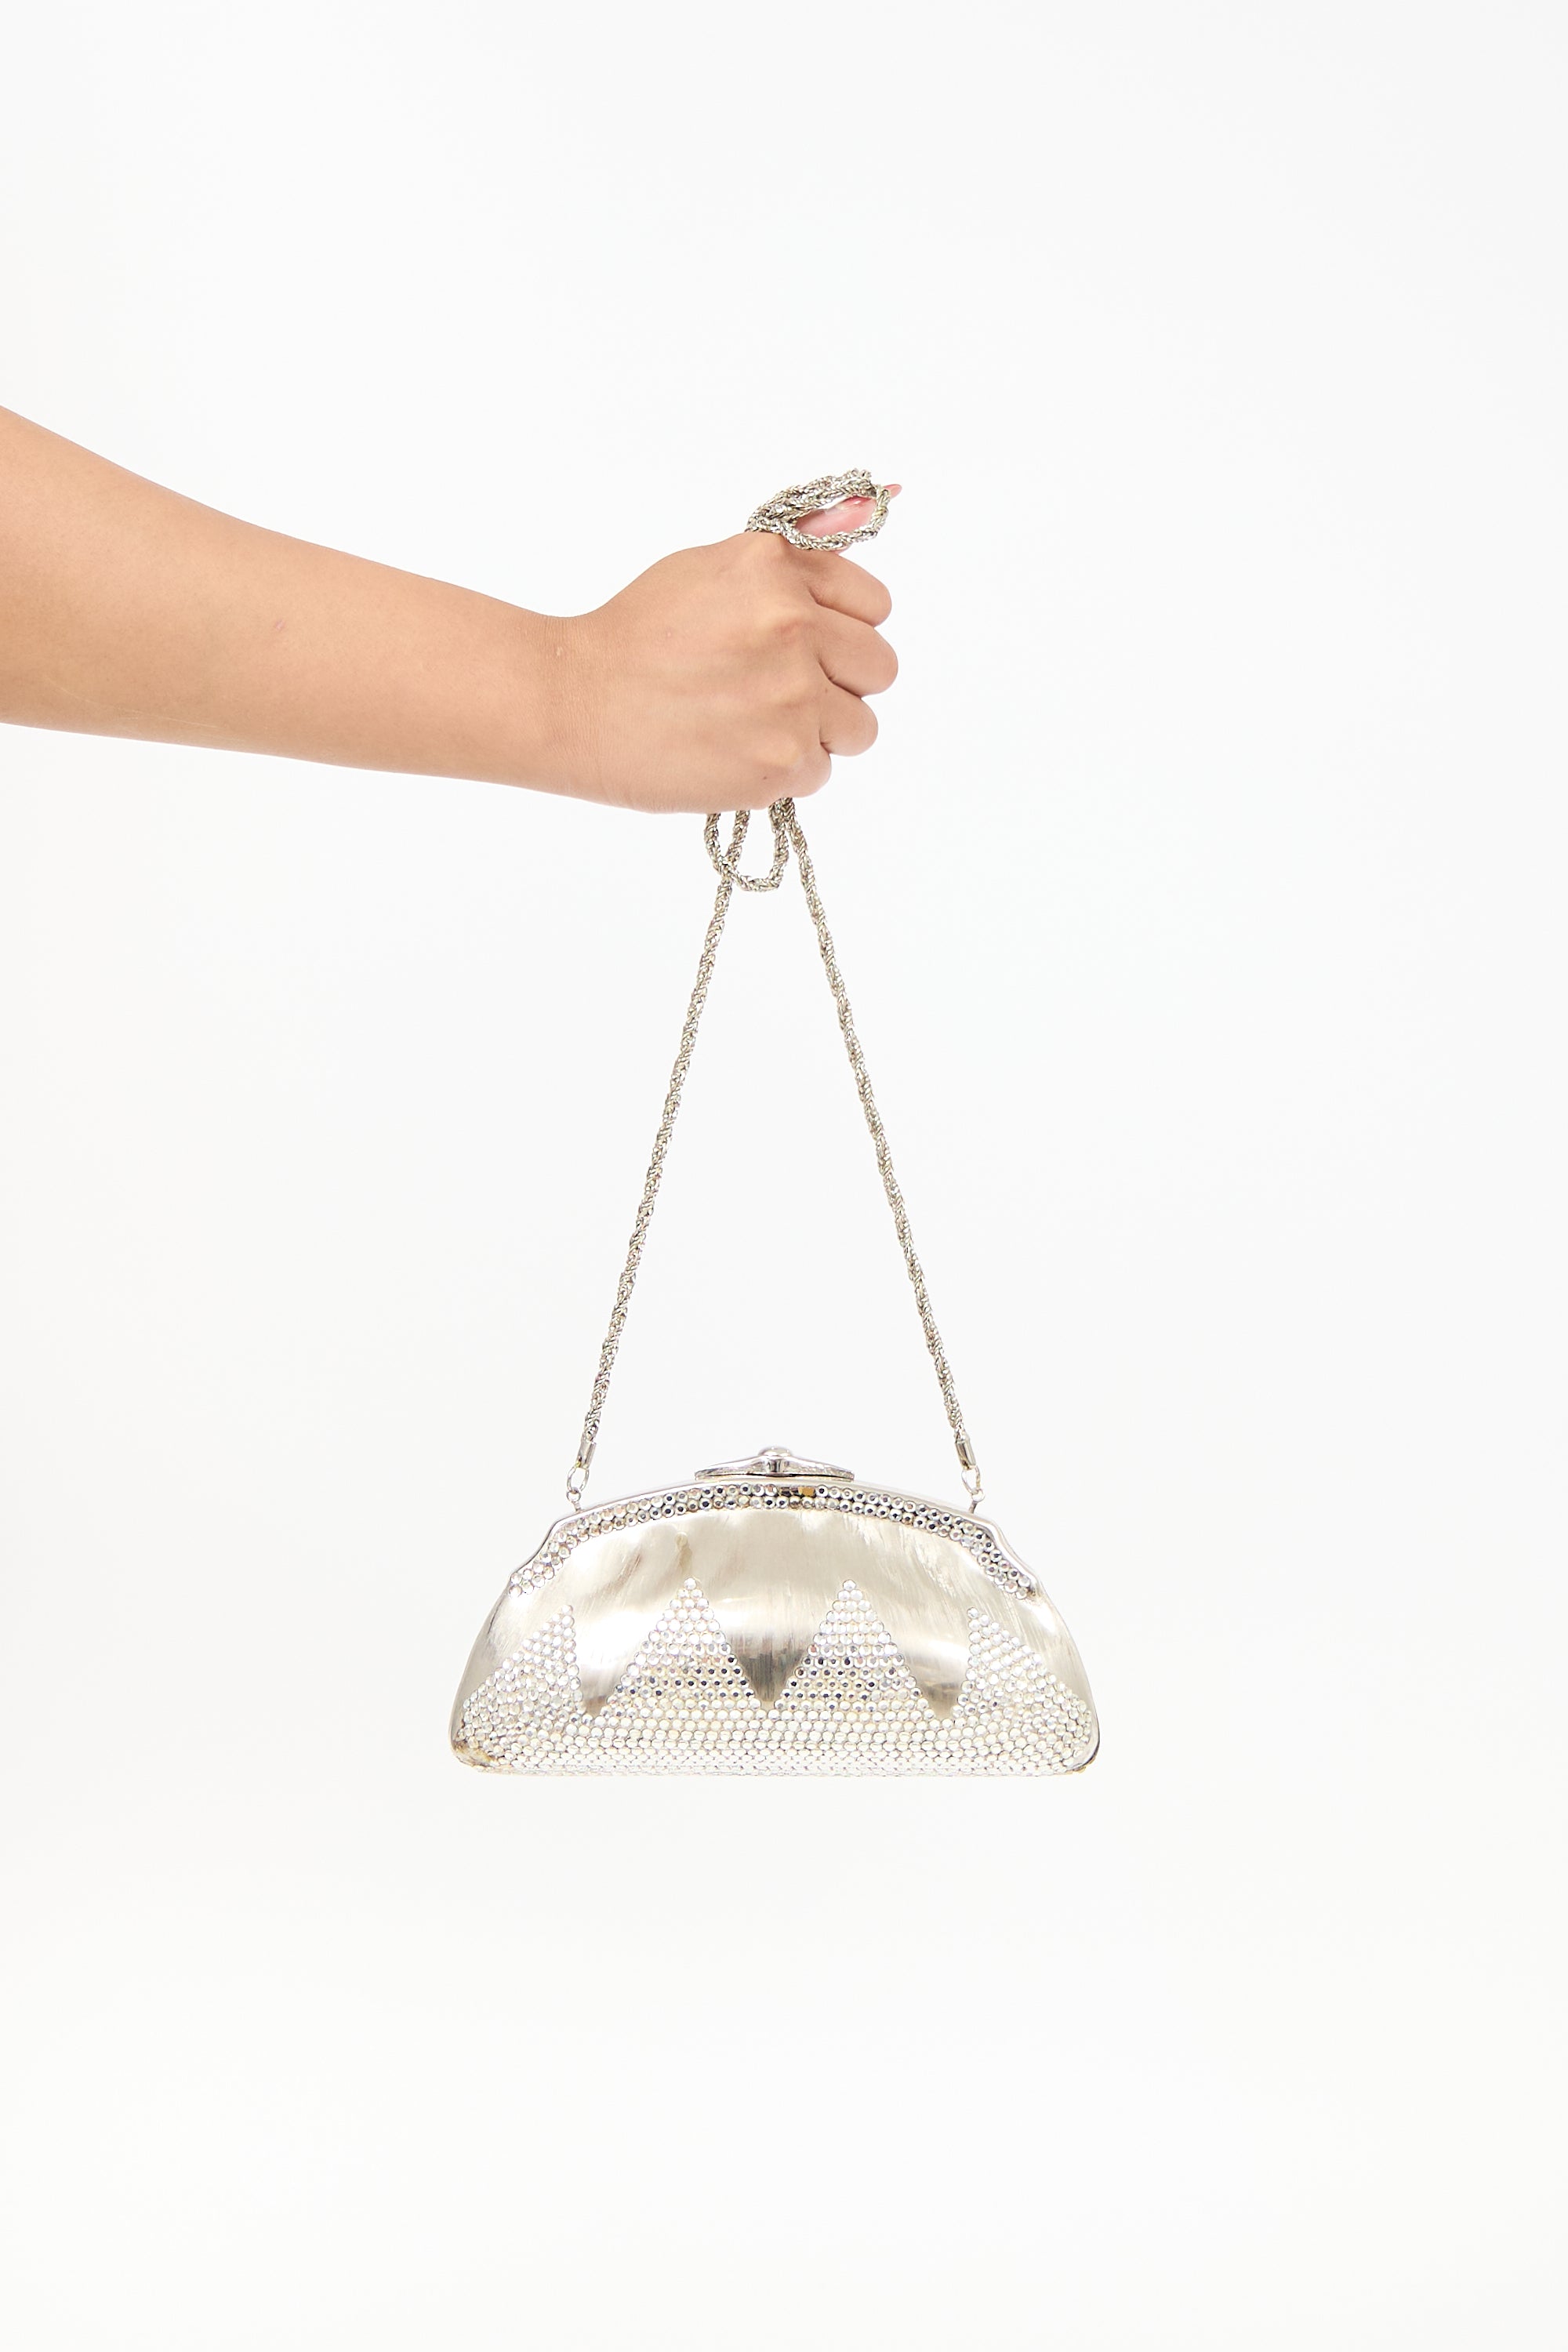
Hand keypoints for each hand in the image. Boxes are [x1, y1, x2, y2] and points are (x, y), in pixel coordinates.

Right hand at [547, 491, 899, 812]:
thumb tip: (876, 498)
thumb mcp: (711, 566)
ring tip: (758, 725)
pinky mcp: (781, 761)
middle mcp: (792, 626)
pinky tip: (735, 751)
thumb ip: (794, 557)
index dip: (842, 629)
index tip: (808, 643)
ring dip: (819, 731)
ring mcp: (792, 698)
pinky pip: (821, 771)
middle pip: (879, 668)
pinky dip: (784, 770)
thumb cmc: (635, 635)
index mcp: (777, 571)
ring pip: (859, 727)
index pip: (875, 606)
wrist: (573, 701)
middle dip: (839, 682)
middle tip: (783, 690)